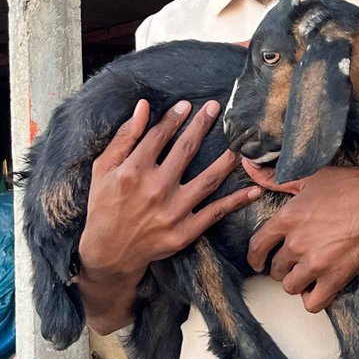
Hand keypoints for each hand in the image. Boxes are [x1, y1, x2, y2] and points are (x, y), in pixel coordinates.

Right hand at [78, 99, 260, 280]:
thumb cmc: (104, 205)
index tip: (188, 105)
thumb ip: (125, 136)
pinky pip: (216, 212)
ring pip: (208, 179)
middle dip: (202, 125)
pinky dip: (237, 201)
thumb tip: (144, 106)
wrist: (108, 252)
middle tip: (215, 108)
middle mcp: (155, 189)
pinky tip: (254, 189)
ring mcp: (172, 212)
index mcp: (133, 171)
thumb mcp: (104, 169)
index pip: (159, 136)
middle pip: (186, 150)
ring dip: (227, 160)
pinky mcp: (184, 232)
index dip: (175, 118)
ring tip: (242, 145)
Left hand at [245, 166, 358, 312]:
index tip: (259, 263)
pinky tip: (320, 289)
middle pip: (275, 269)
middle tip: (295, 263)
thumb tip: (247, 166)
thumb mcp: (314, 176)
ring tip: (308, 275)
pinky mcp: (333, 280)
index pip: (257, 246)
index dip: (255, 258)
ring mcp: (314, 264)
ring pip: (290, 287)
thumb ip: (277, 178)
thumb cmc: (354, 189)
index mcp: (287, 218)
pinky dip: (314, 299)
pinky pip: (311, 303)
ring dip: (298, 283)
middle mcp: (296, 244)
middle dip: (283, 268)